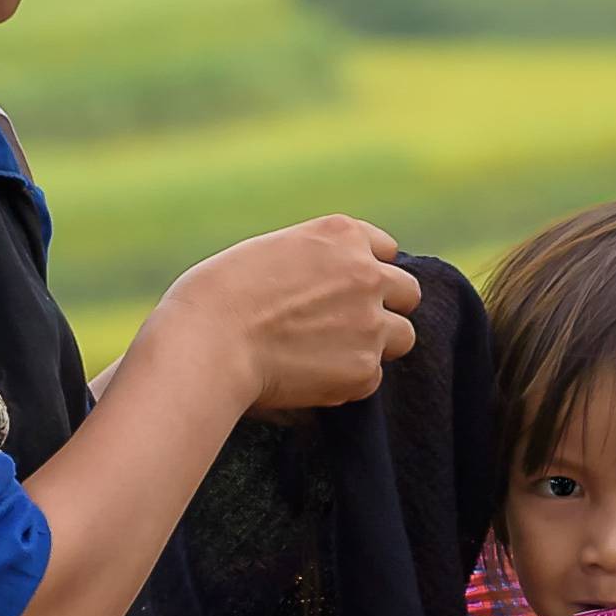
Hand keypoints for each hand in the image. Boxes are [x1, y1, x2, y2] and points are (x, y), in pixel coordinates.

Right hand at [149, 217, 415, 413]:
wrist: (208, 343)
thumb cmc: (218, 296)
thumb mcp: (271, 252)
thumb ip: (314, 263)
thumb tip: (328, 289)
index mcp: (342, 234)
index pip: (385, 250)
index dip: (366, 272)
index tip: (346, 291)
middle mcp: (367, 273)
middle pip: (407, 292)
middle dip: (385, 308)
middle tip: (349, 327)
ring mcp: (371, 322)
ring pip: (401, 337)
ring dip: (375, 346)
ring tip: (328, 356)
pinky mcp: (364, 369)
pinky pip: (371, 378)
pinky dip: (347, 382)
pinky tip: (308, 378)